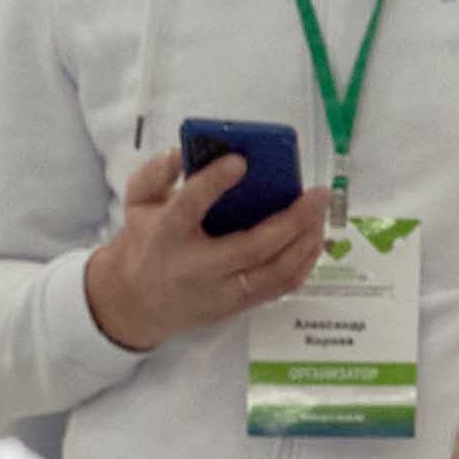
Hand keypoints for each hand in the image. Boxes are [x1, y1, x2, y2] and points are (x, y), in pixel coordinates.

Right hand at [78, 146, 333, 353]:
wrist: (138, 305)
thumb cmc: (144, 244)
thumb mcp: (137, 203)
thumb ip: (155, 173)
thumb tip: (183, 151)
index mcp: (167, 236)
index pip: (188, 207)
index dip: (213, 183)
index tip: (240, 160)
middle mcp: (197, 268)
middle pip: (251, 248)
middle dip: (291, 220)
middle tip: (318, 192)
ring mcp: (221, 293)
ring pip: (274, 273)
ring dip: (305, 243)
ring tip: (321, 213)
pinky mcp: (237, 307)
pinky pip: (279, 288)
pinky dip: (303, 264)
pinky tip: (313, 239)